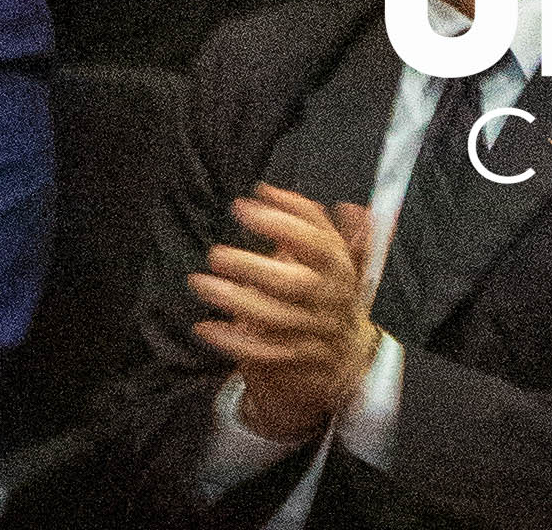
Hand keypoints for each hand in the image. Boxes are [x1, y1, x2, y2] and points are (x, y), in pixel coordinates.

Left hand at [184, 183, 382, 446]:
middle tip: (215, 254)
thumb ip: (304, 217)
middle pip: (295, 284)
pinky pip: (264, 353)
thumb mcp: (329, 251)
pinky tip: (206, 327)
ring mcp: (316, 332)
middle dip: (253, 268)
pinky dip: (233, 341)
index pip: (316, 242)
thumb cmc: (329, 290)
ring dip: (236, 302)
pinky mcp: (298, 360)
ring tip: (201, 284)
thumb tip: (265, 190)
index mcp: (339, 265)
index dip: (282, 222)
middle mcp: (331, 299)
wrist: (350, 355)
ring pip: (276, 318)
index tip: (242, 208)